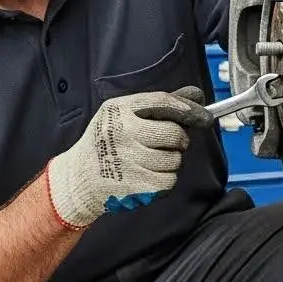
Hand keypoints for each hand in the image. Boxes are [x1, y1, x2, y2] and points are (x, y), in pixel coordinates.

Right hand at [46, 86, 213, 228]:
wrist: (78, 177)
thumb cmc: (106, 142)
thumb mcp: (124, 115)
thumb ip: (160, 105)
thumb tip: (197, 96)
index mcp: (119, 110)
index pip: (162, 102)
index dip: (187, 109)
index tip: (203, 117)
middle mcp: (121, 132)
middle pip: (174, 134)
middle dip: (178, 140)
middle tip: (167, 143)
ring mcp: (127, 160)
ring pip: (175, 159)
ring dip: (170, 161)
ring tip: (149, 160)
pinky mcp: (133, 185)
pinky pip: (169, 181)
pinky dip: (165, 180)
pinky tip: (148, 175)